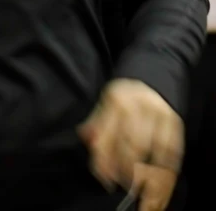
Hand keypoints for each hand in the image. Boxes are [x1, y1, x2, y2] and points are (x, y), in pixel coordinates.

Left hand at [78, 79, 183, 208]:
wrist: (152, 73)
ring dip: (146, 172)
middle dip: (125, 168)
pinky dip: (165, 166)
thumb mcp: (106, 101)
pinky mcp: (174, 120)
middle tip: (122, 185)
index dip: (104, 159)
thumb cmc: (125, 95)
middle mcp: (138, 104)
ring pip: (153, 149)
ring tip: (139, 187)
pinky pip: (172, 148)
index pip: (108, 133)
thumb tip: (87, 139)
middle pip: (132, 143)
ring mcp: (159, 112)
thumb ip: (96, 122)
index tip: (103, 178)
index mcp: (117, 99)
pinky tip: (158, 177)